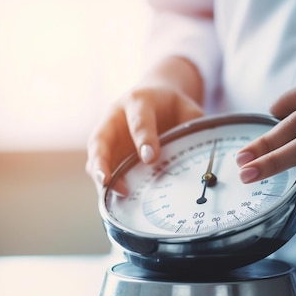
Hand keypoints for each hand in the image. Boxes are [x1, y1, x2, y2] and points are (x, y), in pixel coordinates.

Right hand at [86, 57, 204, 192]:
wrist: (155, 98)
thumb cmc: (170, 105)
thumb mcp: (185, 106)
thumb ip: (192, 124)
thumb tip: (200, 150)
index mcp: (138, 101)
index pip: (138, 119)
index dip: (143, 138)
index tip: (150, 157)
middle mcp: (115, 118)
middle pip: (100, 139)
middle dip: (101, 160)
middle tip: (106, 180)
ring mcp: (108, 137)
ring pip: (96, 158)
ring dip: (101, 177)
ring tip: (117, 193)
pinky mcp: (107, 154)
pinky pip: (101, 170)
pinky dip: (107, 185)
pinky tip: (117, 198)